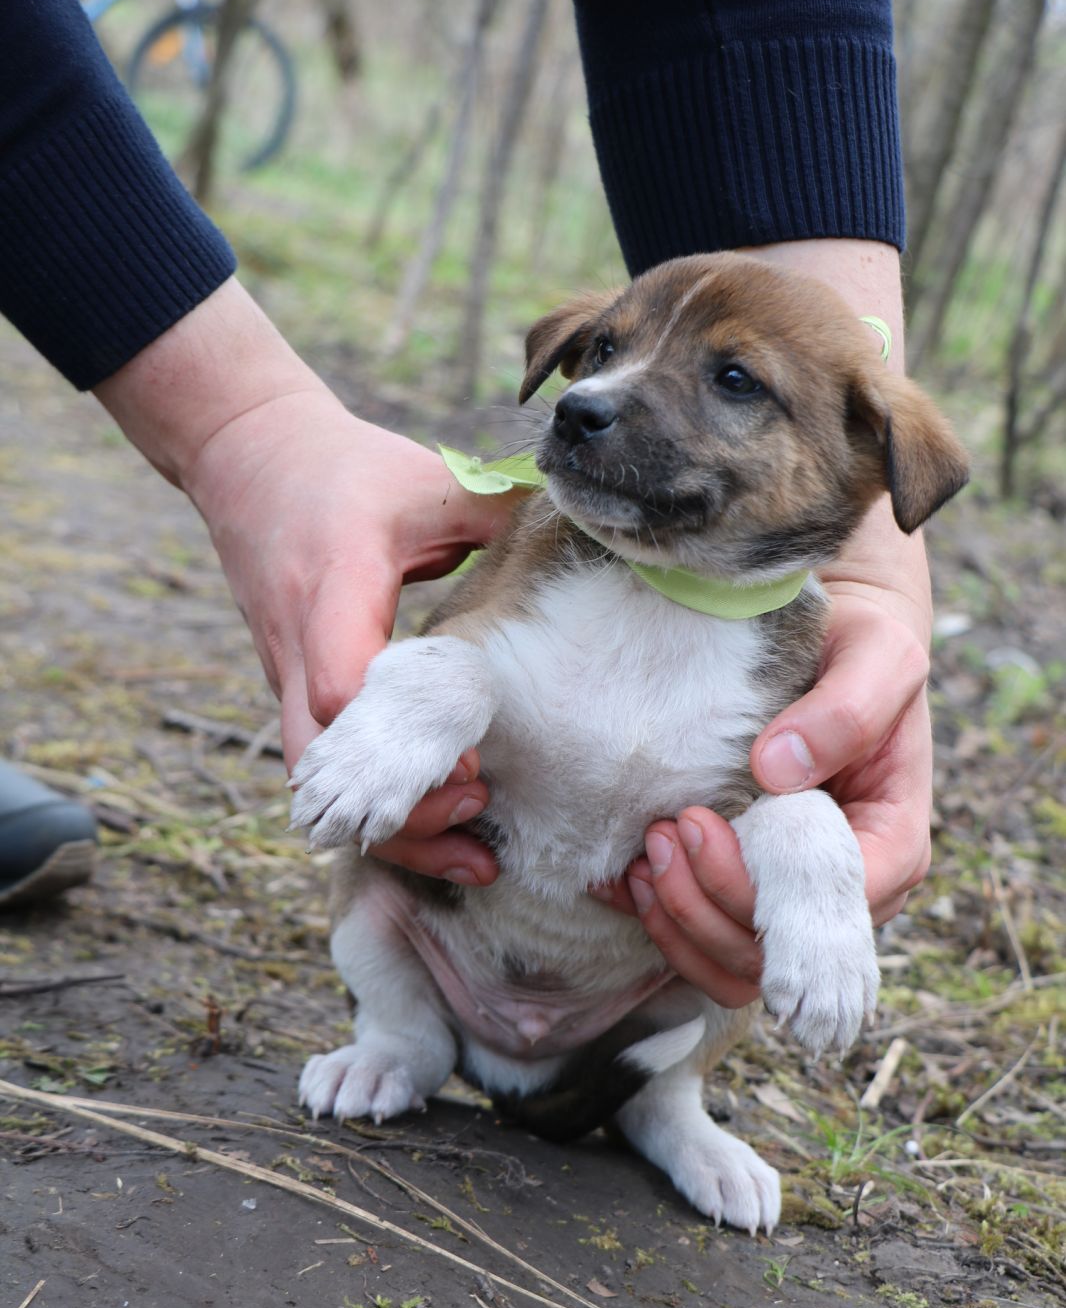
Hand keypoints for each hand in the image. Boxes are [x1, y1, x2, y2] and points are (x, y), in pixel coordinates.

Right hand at [192, 392, 508, 883]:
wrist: (244, 456)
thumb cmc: (345, 468)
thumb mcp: (427, 478)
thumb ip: (501, 515)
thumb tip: (589, 538)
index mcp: (334, 584)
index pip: (342, 687)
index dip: (403, 740)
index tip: (476, 759)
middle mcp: (296, 643)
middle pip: (323, 765)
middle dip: (399, 813)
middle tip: (482, 813)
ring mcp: (283, 673)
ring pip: (316, 783)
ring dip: (389, 827)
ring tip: (472, 851)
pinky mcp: (288, 689)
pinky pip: (321, 766)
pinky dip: (373, 804)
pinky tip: (437, 825)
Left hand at [594, 579, 931, 1006]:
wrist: (827, 640)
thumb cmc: (862, 647)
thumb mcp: (877, 658)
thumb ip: (845, 711)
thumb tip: (777, 770)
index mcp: (891, 849)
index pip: (829, 912)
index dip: (756, 889)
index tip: (702, 824)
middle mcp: (845, 891)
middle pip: (771, 953)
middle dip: (705, 906)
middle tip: (662, 833)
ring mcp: (791, 898)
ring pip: (732, 964)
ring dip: (676, 923)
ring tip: (641, 855)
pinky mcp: (744, 890)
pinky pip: (700, 940)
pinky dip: (656, 919)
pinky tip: (622, 877)